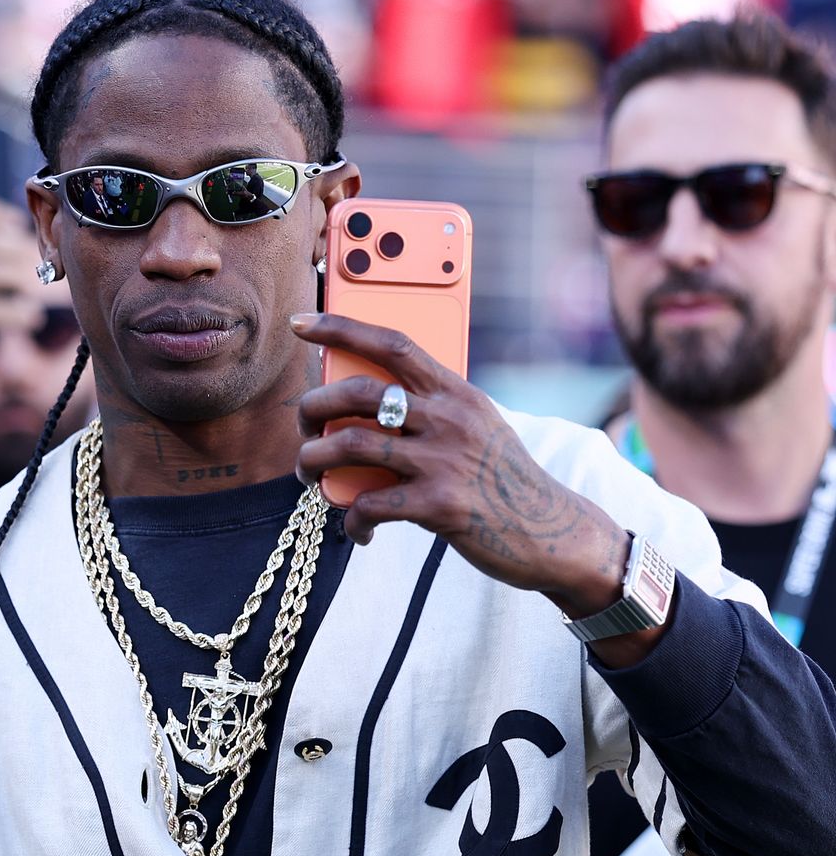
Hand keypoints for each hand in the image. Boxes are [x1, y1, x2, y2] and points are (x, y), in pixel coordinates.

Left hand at [293, 313, 644, 646]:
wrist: (552, 531)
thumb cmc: (501, 477)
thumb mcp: (476, 425)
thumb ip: (430, 408)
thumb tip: (362, 406)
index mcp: (455, 391)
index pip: (392, 342)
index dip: (341, 328)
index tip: (302, 324)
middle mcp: (448, 418)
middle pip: (357, 393)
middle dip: (312, 407)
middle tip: (303, 428)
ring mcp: (443, 461)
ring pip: (350, 446)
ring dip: (313, 462)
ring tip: (308, 476)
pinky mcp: (439, 505)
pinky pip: (370, 506)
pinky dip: (352, 520)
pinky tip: (357, 530)